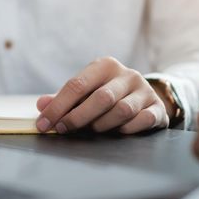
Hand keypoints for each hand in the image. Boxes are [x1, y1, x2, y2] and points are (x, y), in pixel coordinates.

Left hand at [35, 56, 168, 133]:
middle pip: (101, 98)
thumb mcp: (86, 91)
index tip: (44, 124)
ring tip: (93, 130)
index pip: (77, 85)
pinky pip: (142, 120)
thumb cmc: (108, 94)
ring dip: (103, 125)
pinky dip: (127, 129)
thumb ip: (62, 99)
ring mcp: (144, 90)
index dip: (58, 107)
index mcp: (104, 66)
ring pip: (122, 110)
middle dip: (78, 117)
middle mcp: (127, 75)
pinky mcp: (157, 107)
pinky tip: (118, 132)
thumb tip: (41, 105)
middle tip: (64, 130)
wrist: (146, 96)